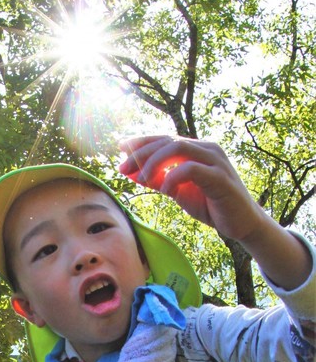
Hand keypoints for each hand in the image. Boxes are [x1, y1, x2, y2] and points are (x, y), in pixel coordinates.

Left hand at [118, 135, 263, 242]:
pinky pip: (191, 169)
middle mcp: (206, 148)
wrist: (241, 223)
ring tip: (140, 180)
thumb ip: (159, 180)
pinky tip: (165, 190)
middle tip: (123, 168)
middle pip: (167, 140)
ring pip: (178, 148)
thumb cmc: (210, 205)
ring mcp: (215, 160)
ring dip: (154, 162)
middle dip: (141, 153)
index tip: (120, 150)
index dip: (141, 142)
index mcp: (196, 149)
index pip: (164, 138)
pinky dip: (173, 177)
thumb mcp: (178, 191)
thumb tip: (134, 173)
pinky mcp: (220, 177)